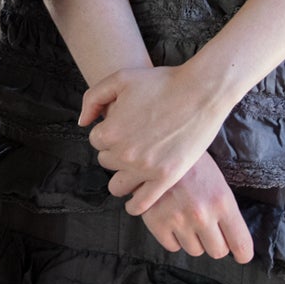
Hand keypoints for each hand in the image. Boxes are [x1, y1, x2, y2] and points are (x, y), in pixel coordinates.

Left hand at [79, 63, 225, 214]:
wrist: (201, 91)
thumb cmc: (162, 82)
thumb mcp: (120, 78)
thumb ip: (93, 98)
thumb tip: (82, 123)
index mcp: (110, 131)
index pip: (96, 141)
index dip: (110, 132)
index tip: (126, 126)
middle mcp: (124, 154)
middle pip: (106, 162)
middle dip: (117, 152)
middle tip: (136, 142)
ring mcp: (145, 169)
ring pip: (118, 186)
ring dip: (123, 178)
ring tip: (136, 167)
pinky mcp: (165, 178)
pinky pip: (141, 204)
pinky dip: (135, 205)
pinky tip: (136, 199)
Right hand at [138, 153, 252, 262]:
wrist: (158, 149)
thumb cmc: (193, 165)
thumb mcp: (218, 183)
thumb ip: (226, 211)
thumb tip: (232, 239)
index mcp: (222, 202)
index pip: (240, 243)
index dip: (243, 253)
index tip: (241, 256)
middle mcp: (202, 215)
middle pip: (217, 251)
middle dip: (216, 242)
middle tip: (209, 229)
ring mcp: (178, 220)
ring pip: (194, 250)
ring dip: (194, 239)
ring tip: (187, 219)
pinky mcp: (156, 222)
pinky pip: (172, 246)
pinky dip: (173, 238)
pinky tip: (172, 220)